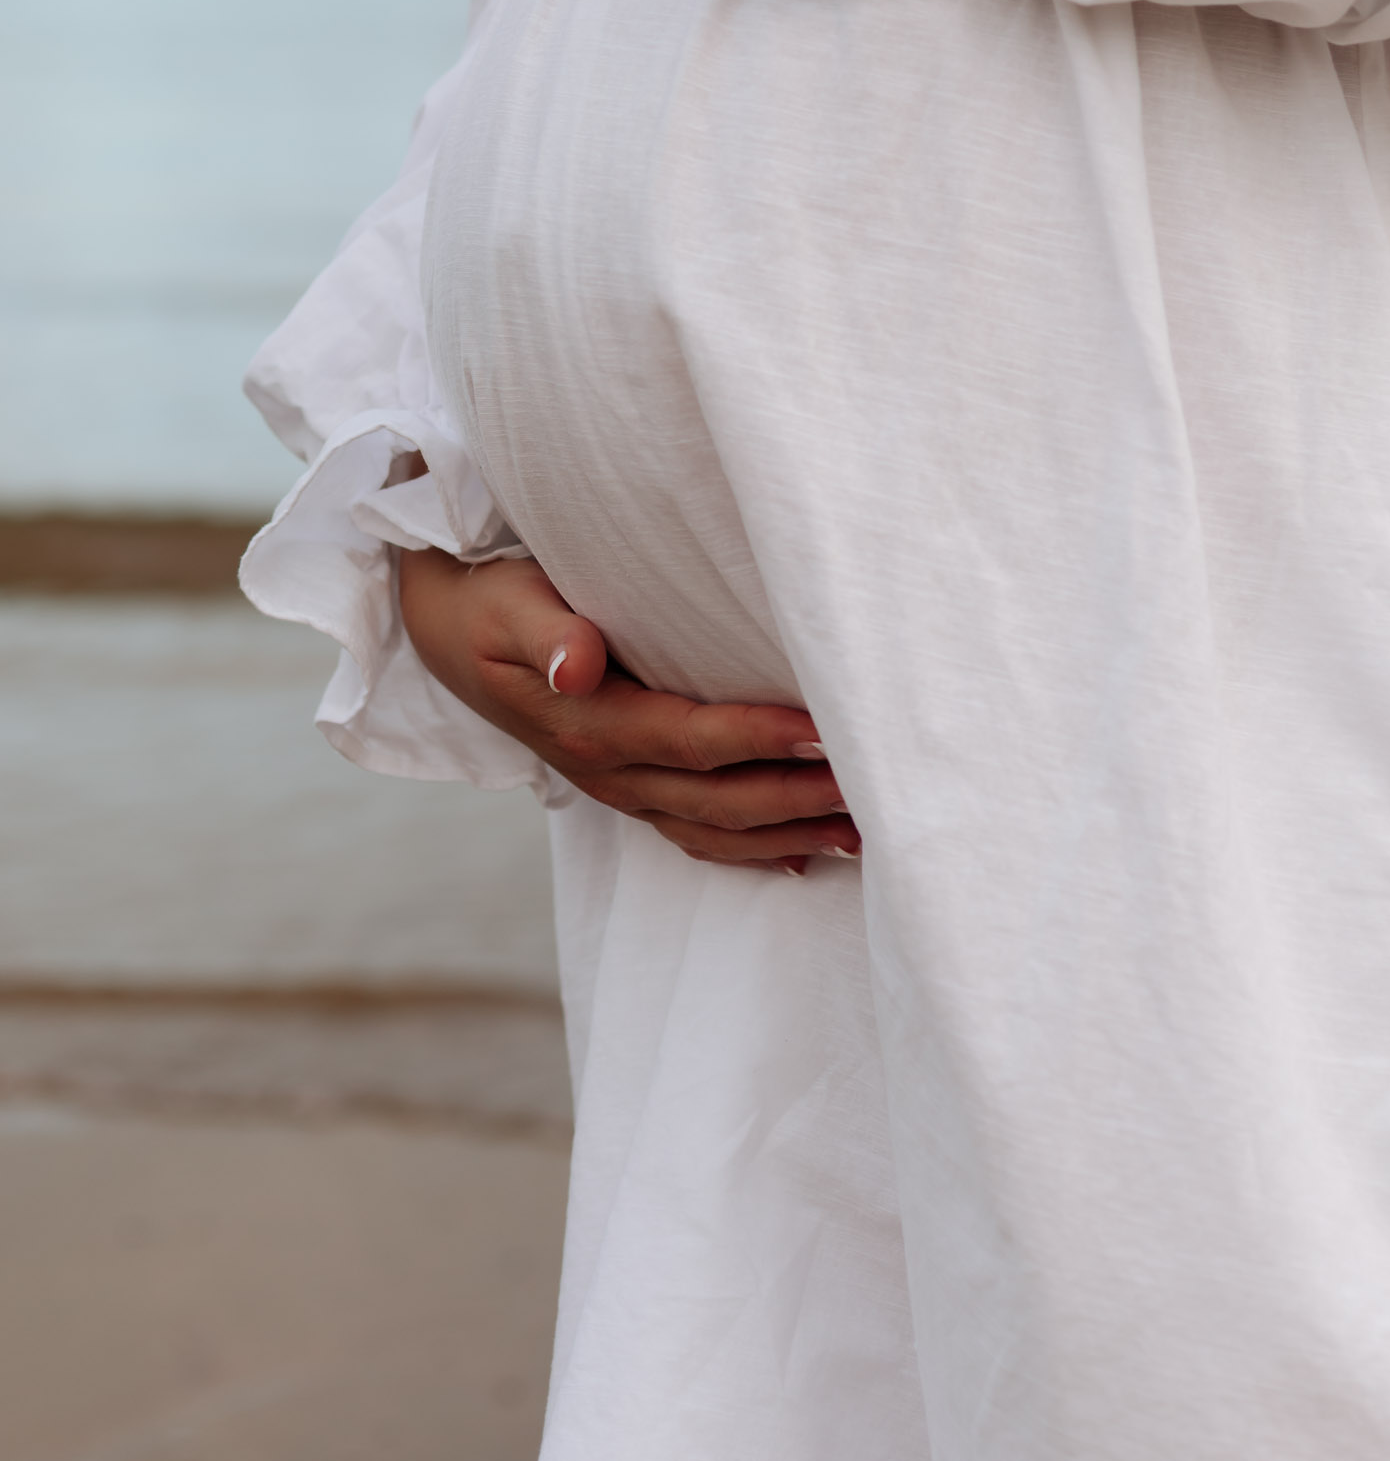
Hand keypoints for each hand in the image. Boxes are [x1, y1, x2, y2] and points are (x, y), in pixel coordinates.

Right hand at [398, 548, 857, 874]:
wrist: (446, 633)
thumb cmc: (491, 602)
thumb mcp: (508, 603)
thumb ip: (548, 632)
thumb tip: (579, 664)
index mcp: (588, 724)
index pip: (691, 738)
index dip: (759, 737)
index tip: (823, 728)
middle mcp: (609, 772)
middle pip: (718, 799)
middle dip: (797, 797)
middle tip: (872, 787)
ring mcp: (620, 789)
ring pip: (716, 830)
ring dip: (789, 835)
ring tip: (862, 832)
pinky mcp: (630, 790)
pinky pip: (697, 837)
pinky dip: (754, 853)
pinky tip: (807, 858)